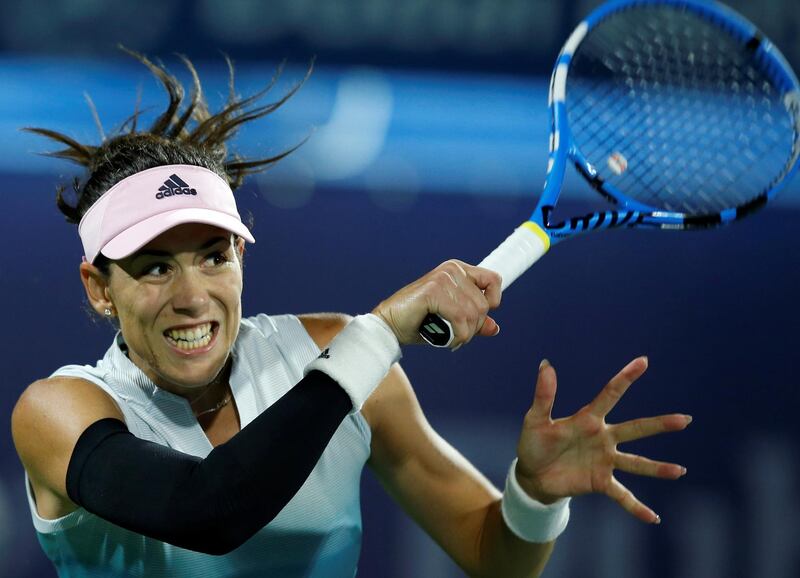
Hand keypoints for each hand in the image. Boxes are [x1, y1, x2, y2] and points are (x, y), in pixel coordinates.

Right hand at [372, 259, 501, 348]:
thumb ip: (473, 321)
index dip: (492, 302)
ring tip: (451, 339)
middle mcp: (453, 270)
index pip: (494, 280)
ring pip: (473, 313)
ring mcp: (443, 278)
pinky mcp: (434, 290)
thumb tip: (494, 327)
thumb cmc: (419, 322)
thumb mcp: (453, 322)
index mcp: (458, 270)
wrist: (390, 326)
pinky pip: (459, 318)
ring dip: (464, 334)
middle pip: (484, 304)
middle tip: (457, 336)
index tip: (475, 319)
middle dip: (474, 327)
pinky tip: (448, 340)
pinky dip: (457, 335)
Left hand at [514, 357, 690, 523]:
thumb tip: (546, 364)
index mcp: (589, 419)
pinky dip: (637, 507)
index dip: (626, 378)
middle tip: (685, 419)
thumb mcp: (536, 419)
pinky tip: (653, 518)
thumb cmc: (535, 443)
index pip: (610, 394)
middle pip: (635, 429)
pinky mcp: (600, 482)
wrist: (531, 475)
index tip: (643, 361)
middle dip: (660, 425)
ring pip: (636, 464)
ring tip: (680, 471)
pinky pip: (622, 496)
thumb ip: (544, 395)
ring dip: (657, 468)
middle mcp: (603, 438)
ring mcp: (605, 461)